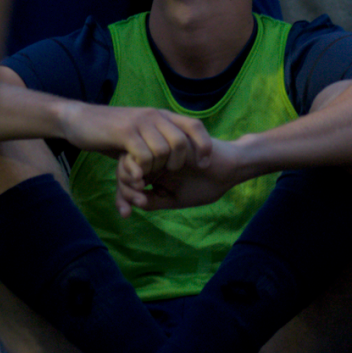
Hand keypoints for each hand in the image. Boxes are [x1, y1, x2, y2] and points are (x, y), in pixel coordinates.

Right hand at [60, 100, 211, 176]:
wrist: (78, 119)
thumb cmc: (110, 131)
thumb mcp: (138, 133)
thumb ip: (156, 141)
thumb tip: (175, 157)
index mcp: (161, 115)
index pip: (194, 125)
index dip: (204, 145)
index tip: (204, 164)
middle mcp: (154, 116)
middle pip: (181, 142)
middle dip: (177, 163)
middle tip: (165, 173)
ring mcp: (139, 123)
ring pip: (163, 151)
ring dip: (155, 169)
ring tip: (144, 173)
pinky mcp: (124, 133)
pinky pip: (144, 155)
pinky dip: (141, 170)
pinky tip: (134, 174)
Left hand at [116, 138, 241, 216]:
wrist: (229, 171)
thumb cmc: (205, 185)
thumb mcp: (174, 199)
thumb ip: (153, 201)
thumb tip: (131, 203)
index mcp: (153, 170)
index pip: (127, 180)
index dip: (121, 196)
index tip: (126, 213)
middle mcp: (153, 157)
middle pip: (124, 167)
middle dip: (124, 187)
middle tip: (134, 201)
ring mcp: (160, 146)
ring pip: (131, 157)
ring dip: (130, 176)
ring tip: (141, 189)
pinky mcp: (167, 139)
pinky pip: (146, 148)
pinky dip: (141, 164)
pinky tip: (146, 180)